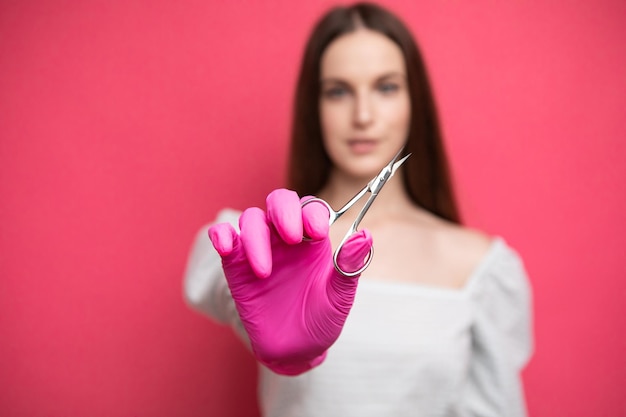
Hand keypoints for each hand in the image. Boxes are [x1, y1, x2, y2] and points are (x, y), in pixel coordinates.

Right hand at [208, 188, 371, 374]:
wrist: (294, 352)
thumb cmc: (321, 320)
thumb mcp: (339, 297)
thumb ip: (349, 266)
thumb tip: (366, 235)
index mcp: (312, 239)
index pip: (311, 208)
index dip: (312, 213)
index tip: (318, 232)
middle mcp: (285, 238)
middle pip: (279, 202)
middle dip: (284, 211)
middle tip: (291, 236)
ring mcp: (259, 249)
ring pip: (252, 219)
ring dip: (255, 237)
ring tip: (265, 271)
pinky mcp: (235, 265)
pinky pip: (224, 237)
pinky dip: (221, 234)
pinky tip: (226, 244)